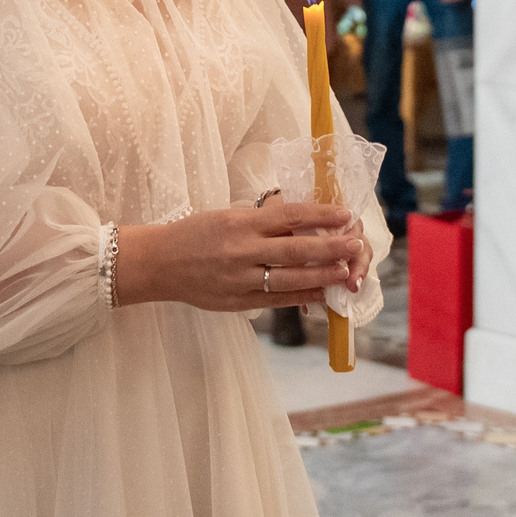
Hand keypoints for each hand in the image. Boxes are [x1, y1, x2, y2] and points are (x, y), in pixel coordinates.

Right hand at [113, 203, 368, 312]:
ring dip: (322, 276)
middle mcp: (242, 250)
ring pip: (291, 279)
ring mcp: (240, 279)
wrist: (160, 263)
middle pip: (296, 249)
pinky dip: (302, 297)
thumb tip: (302, 217)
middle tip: (355, 244)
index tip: (344, 214)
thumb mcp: (227, 216)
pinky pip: (276, 300)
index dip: (320, 215)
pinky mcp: (237, 301)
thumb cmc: (196, 234)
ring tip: (346, 272)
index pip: (289, 216)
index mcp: (240, 223)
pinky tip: (322, 294)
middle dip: (331, 247)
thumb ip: (262, 221)